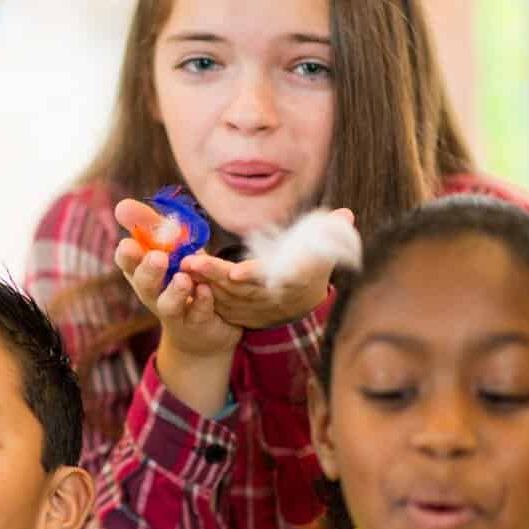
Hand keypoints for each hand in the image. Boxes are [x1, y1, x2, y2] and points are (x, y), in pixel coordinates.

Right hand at [114, 200, 241, 358]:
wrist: (202, 327)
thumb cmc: (181, 278)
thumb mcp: (168, 249)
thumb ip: (149, 226)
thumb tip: (121, 205)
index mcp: (142, 272)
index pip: (127, 262)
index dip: (127, 255)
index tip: (129, 244)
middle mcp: (153, 294)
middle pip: (144, 284)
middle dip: (149, 270)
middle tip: (157, 257)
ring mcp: (174, 311)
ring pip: (168, 304)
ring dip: (174, 291)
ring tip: (183, 278)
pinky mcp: (196, 323)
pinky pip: (198, 314)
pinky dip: (201, 302)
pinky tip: (207, 289)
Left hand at [177, 207, 351, 329]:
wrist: (297, 304)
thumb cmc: (311, 270)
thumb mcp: (326, 254)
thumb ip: (333, 235)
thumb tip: (346, 216)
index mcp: (295, 284)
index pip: (276, 280)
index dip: (257, 276)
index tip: (238, 272)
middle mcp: (271, 299)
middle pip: (242, 288)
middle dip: (218, 276)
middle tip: (195, 263)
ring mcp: (252, 309)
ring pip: (225, 295)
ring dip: (203, 281)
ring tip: (185, 264)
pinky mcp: (236, 313)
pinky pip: (215, 303)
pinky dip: (200, 291)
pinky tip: (183, 275)